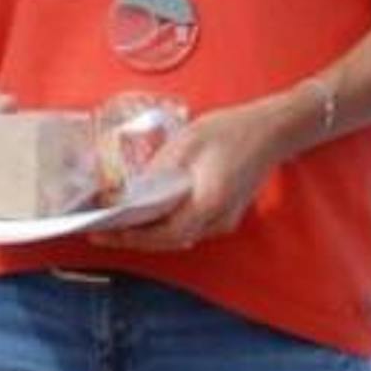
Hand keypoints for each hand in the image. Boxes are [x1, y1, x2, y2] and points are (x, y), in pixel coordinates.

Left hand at [101, 97, 291, 251]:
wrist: (271, 130)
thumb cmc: (230, 131)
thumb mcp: (185, 144)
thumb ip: (156, 172)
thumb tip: (127, 192)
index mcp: (208, 205)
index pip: (161, 234)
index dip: (128, 237)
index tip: (100, 233)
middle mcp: (217, 221)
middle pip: (167, 240)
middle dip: (132, 238)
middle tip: (99, 231)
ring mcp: (223, 221)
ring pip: (177, 236)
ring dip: (147, 233)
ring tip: (115, 224)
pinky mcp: (224, 215)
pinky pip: (188, 227)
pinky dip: (164, 225)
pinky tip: (145, 214)